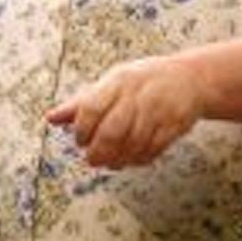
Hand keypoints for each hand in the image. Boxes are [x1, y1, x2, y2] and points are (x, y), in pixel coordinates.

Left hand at [44, 54, 207, 168]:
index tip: (80, 141)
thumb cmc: (143, 82)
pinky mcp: (176, 124)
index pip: (92, 107)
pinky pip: (154, 149)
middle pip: (113, 130)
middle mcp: (139, 94)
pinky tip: (131, 160)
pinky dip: (139, 159)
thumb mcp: (111, 84)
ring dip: (118, 159)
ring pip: (134, 143)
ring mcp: (160, 110)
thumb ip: (81, 103)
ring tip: (111, 163)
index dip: (82, 129)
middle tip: (92, 160)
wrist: (190, 78)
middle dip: (99, 151)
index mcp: (118, 82)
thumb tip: (51, 118)